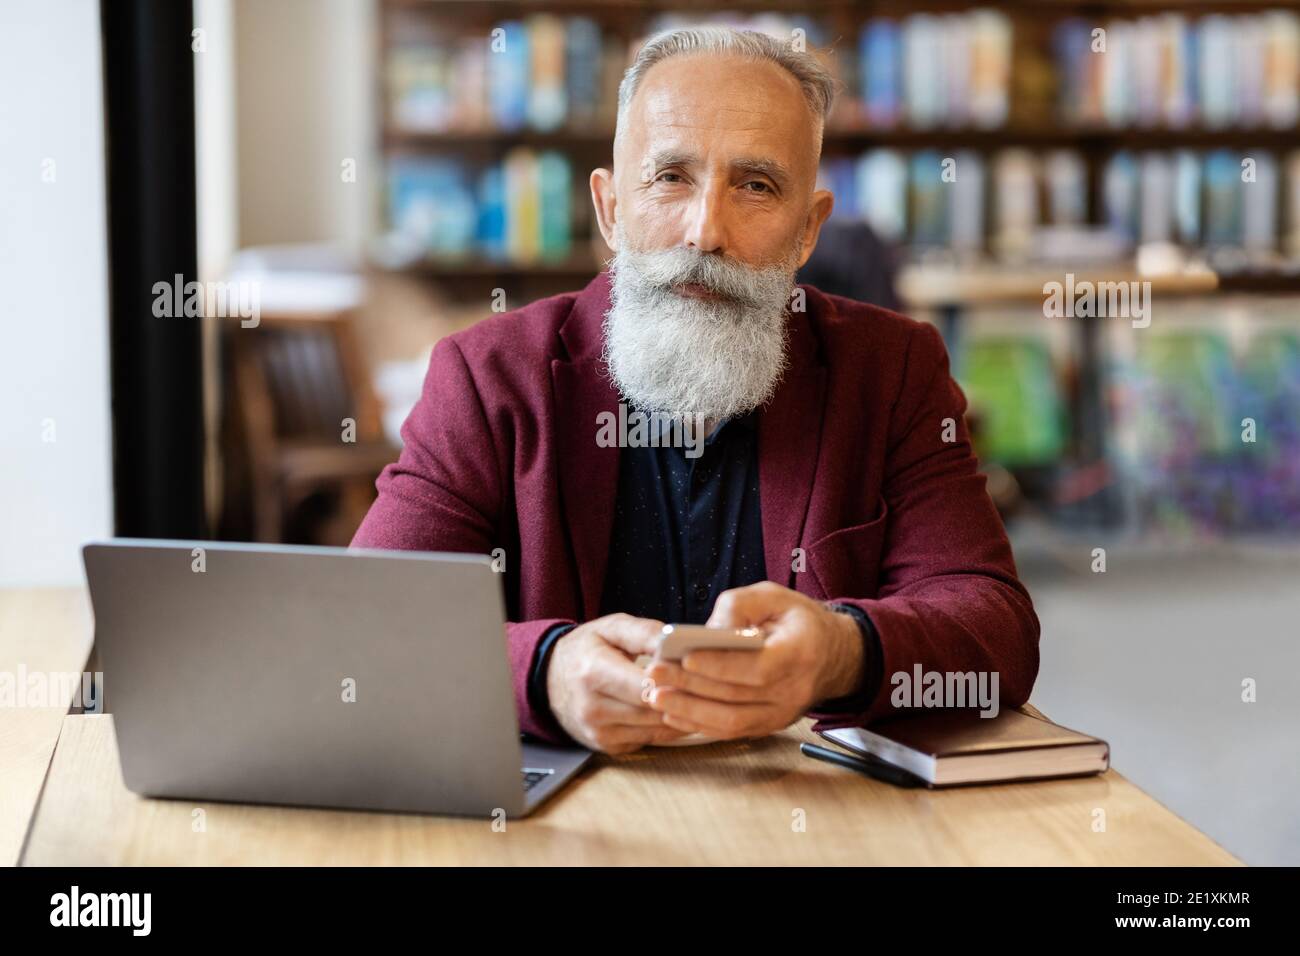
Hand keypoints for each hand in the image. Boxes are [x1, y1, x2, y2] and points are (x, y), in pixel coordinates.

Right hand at [546, 613, 688, 753]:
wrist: (549, 680)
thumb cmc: (586, 650)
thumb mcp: (611, 628)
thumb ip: (645, 632)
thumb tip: (677, 642)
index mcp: (593, 672)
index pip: (644, 685)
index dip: (674, 680)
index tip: (696, 671)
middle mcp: (592, 707)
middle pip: (652, 711)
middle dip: (683, 699)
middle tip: (709, 687)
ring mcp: (598, 732)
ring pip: (655, 730)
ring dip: (679, 716)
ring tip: (698, 698)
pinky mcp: (606, 746)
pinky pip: (648, 740)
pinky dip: (664, 727)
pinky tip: (675, 712)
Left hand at [643, 582, 864, 740]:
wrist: (833, 655)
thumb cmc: (798, 621)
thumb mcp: (773, 596)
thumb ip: (739, 605)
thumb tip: (707, 632)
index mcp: (800, 653)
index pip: (757, 667)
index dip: (720, 665)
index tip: (684, 656)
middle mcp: (794, 690)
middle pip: (736, 696)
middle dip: (690, 685)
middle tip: (654, 673)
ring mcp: (783, 714)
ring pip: (731, 721)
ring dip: (689, 710)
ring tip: (655, 696)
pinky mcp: (770, 725)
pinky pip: (732, 732)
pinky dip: (700, 725)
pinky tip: (672, 714)